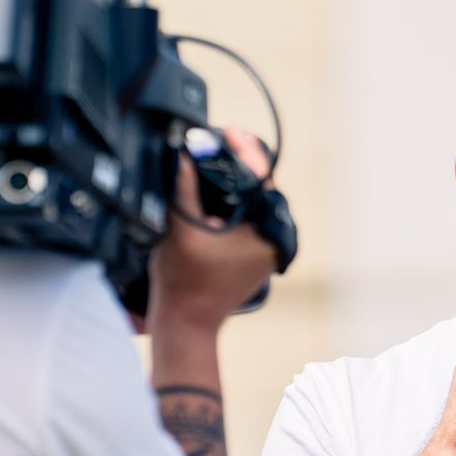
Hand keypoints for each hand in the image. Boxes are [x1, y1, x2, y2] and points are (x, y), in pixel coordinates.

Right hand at [145, 128, 279, 333]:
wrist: (184, 324)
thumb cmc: (184, 282)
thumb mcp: (180, 227)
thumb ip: (183, 187)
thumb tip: (183, 152)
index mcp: (269, 233)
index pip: (263, 177)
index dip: (244, 148)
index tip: (228, 130)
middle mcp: (275, 241)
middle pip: (260, 187)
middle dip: (238, 162)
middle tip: (217, 140)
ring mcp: (266, 250)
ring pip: (253, 203)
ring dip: (234, 181)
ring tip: (212, 159)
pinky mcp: (253, 257)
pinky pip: (247, 219)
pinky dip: (231, 203)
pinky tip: (210, 190)